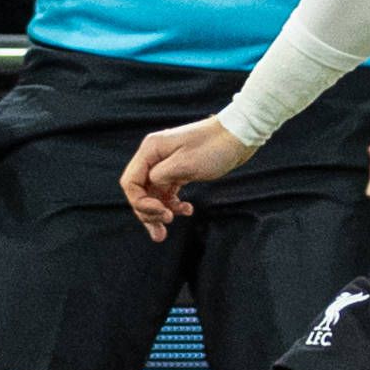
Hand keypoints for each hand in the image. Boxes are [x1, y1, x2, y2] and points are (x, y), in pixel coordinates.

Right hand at [120, 114, 256, 238]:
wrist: (239, 136)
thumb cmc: (214, 147)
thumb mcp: (185, 164)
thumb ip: (160, 177)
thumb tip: (150, 187)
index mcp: (151, 150)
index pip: (131, 182)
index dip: (141, 203)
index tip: (162, 213)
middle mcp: (154, 156)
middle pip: (139, 191)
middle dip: (148, 213)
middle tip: (164, 228)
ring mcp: (165, 164)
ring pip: (152, 194)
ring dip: (158, 214)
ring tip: (164, 233)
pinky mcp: (178, 171)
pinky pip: (167, 192)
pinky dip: (172, 205)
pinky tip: (187, 210)